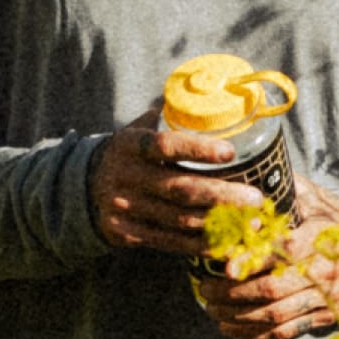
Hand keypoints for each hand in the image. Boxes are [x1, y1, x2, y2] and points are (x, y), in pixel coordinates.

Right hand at [90, 110, 258, 258]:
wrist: (82, 187)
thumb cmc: (128, 154)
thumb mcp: (137, 130)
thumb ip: (168, 115)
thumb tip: (210, 93)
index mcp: (131, 145)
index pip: (166, 146)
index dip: (199, 149)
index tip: (231, 152)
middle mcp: (127, 177)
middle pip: (181, 189)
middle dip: (223, 196)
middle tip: (256, 198)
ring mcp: (126, 208)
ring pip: (180, 220)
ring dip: (220, 223)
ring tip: (251, 222)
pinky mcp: (128, 234)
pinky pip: (171, 243)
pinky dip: (201, 245)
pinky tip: (227, 242)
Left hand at [197, 174, 338, 338]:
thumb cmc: (338, 218)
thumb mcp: (315, 198)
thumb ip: (281, 191)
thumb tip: (241, 177)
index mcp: (320, 238)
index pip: (282, 253)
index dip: (251, 260)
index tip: (225, 266)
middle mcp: (323, 272)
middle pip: (272, 290)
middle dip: (232, 294)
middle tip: (204, 289)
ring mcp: (324, 298)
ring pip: (274, 316)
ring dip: (237, 317)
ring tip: (211, 309)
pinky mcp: (324, 317)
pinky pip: (284, 333)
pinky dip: (253, 335)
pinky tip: (230, 327)